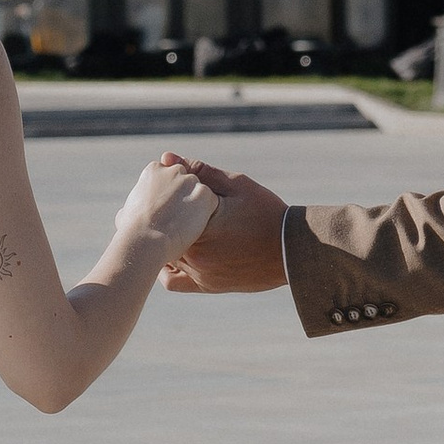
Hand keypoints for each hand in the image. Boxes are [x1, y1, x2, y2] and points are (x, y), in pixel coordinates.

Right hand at [113, 156, 216, 254]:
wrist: (145, 240)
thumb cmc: (131, 231)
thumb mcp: (125, 214)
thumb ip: (131, 207)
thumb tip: (125, 214)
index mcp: (153, 170)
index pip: (168, 176)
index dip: (168, 194)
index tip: (166, 209)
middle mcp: (173, 170)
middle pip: (186, 181)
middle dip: (184, 197)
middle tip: (178, 219)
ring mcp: (190, 181)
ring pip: (199, 192)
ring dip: (196, 207)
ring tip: (185, 226)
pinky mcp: (205, 194)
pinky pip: (211, 203)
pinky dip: (206, 215)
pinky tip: (195, 228)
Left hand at [160, 159, 288, 294]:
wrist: (291, 250)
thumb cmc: (266, 213)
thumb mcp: (237, 186)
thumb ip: (201, 172)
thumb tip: (168, 158)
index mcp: (200, 225)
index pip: (161, 211)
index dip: (154, 200)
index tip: (154, 192)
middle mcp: (196, 253)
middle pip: (158, 235)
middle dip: (155, 221)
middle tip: (152, 208)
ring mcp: (200, 272)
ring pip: (162, 257)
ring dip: (161, 242)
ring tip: (166, 227)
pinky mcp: (207, 285)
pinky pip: (173, 281)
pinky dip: (167, 268)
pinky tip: (172, 254)